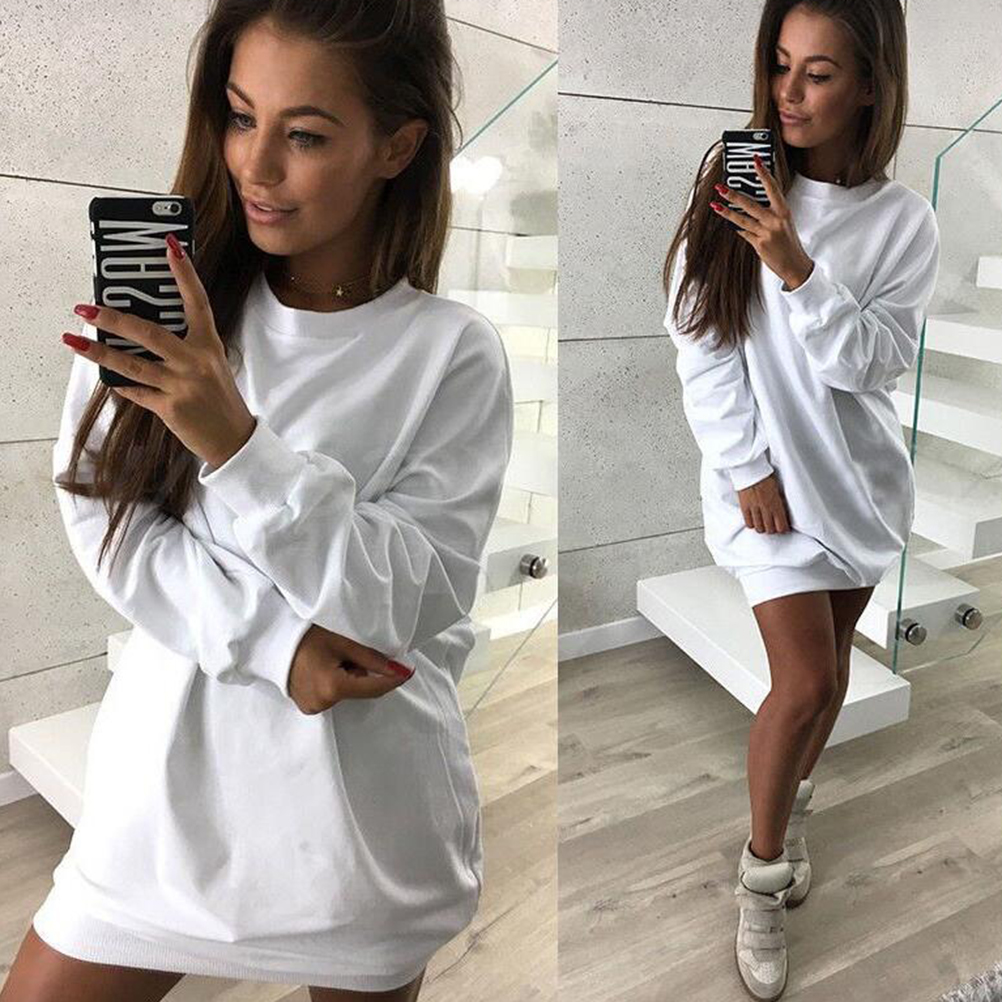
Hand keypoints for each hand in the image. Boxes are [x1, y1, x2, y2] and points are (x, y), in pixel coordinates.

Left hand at [62, 233, 256, 468]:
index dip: (184, 274)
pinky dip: (120, 385)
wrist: (232, 438)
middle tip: (86, 306)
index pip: (196, 302)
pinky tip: (107, 378)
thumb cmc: (219, 398)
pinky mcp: (170, 408)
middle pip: (149, 333)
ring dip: (99, 351)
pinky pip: (136, 391)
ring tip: (74, 341)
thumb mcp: (210, 365)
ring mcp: (182, 385)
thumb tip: (143, 330)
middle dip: (114, 318)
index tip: (169, 246)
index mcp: (209, 345)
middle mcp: (195, 362)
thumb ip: (184, 347)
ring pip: (132, 364)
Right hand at [288, 625, 414, 714]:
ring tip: (329, 657)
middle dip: (362, 672)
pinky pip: (332, 695)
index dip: (392, 679)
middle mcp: (322, 703)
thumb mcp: (342, 642)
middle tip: (346, 652)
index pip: (373, 688)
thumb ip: (371, 658)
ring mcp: (313, 707)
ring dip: (347, 677)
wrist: (274, 640)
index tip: (408, 671)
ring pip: (346, 692)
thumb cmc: (306, 637)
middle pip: (359, 689)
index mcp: (332, 688)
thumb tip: (397, 668)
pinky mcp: (307, 706)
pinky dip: (334, 682)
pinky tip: (322, 667)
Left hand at [711, 153, 814, 290]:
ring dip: (727, 212)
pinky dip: (738, 230)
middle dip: (733, 195)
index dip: (763, 173)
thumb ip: (770, 213)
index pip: (772, 187)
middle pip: (750, 204)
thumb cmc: (789, 243)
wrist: (795, 265)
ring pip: (742, 220)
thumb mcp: (783, 223)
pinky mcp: (759, 244)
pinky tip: (731, 226)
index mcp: (784, 211)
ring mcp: (766, 233)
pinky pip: (744, 234)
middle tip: (721, 187)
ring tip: (715, 205)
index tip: (755, 160)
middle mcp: (775, 220)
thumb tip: (751, 205)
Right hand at [737, 472, 790, 533]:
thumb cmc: (764, 476)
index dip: (783, 529)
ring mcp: (755, 509)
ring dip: (762, 528)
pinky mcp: (745, 507)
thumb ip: (778, 502)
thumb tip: (780, 511)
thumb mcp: (777, 490)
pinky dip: (752, 524)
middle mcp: (766, 508)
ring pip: (760, 528)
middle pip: (771, 530)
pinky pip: (749, 523)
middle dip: (773, 530)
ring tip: (763, 525)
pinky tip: (754, 521)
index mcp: (777, 504)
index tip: (783, 528)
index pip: (782, 526)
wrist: (751, 469)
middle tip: (773, 526)